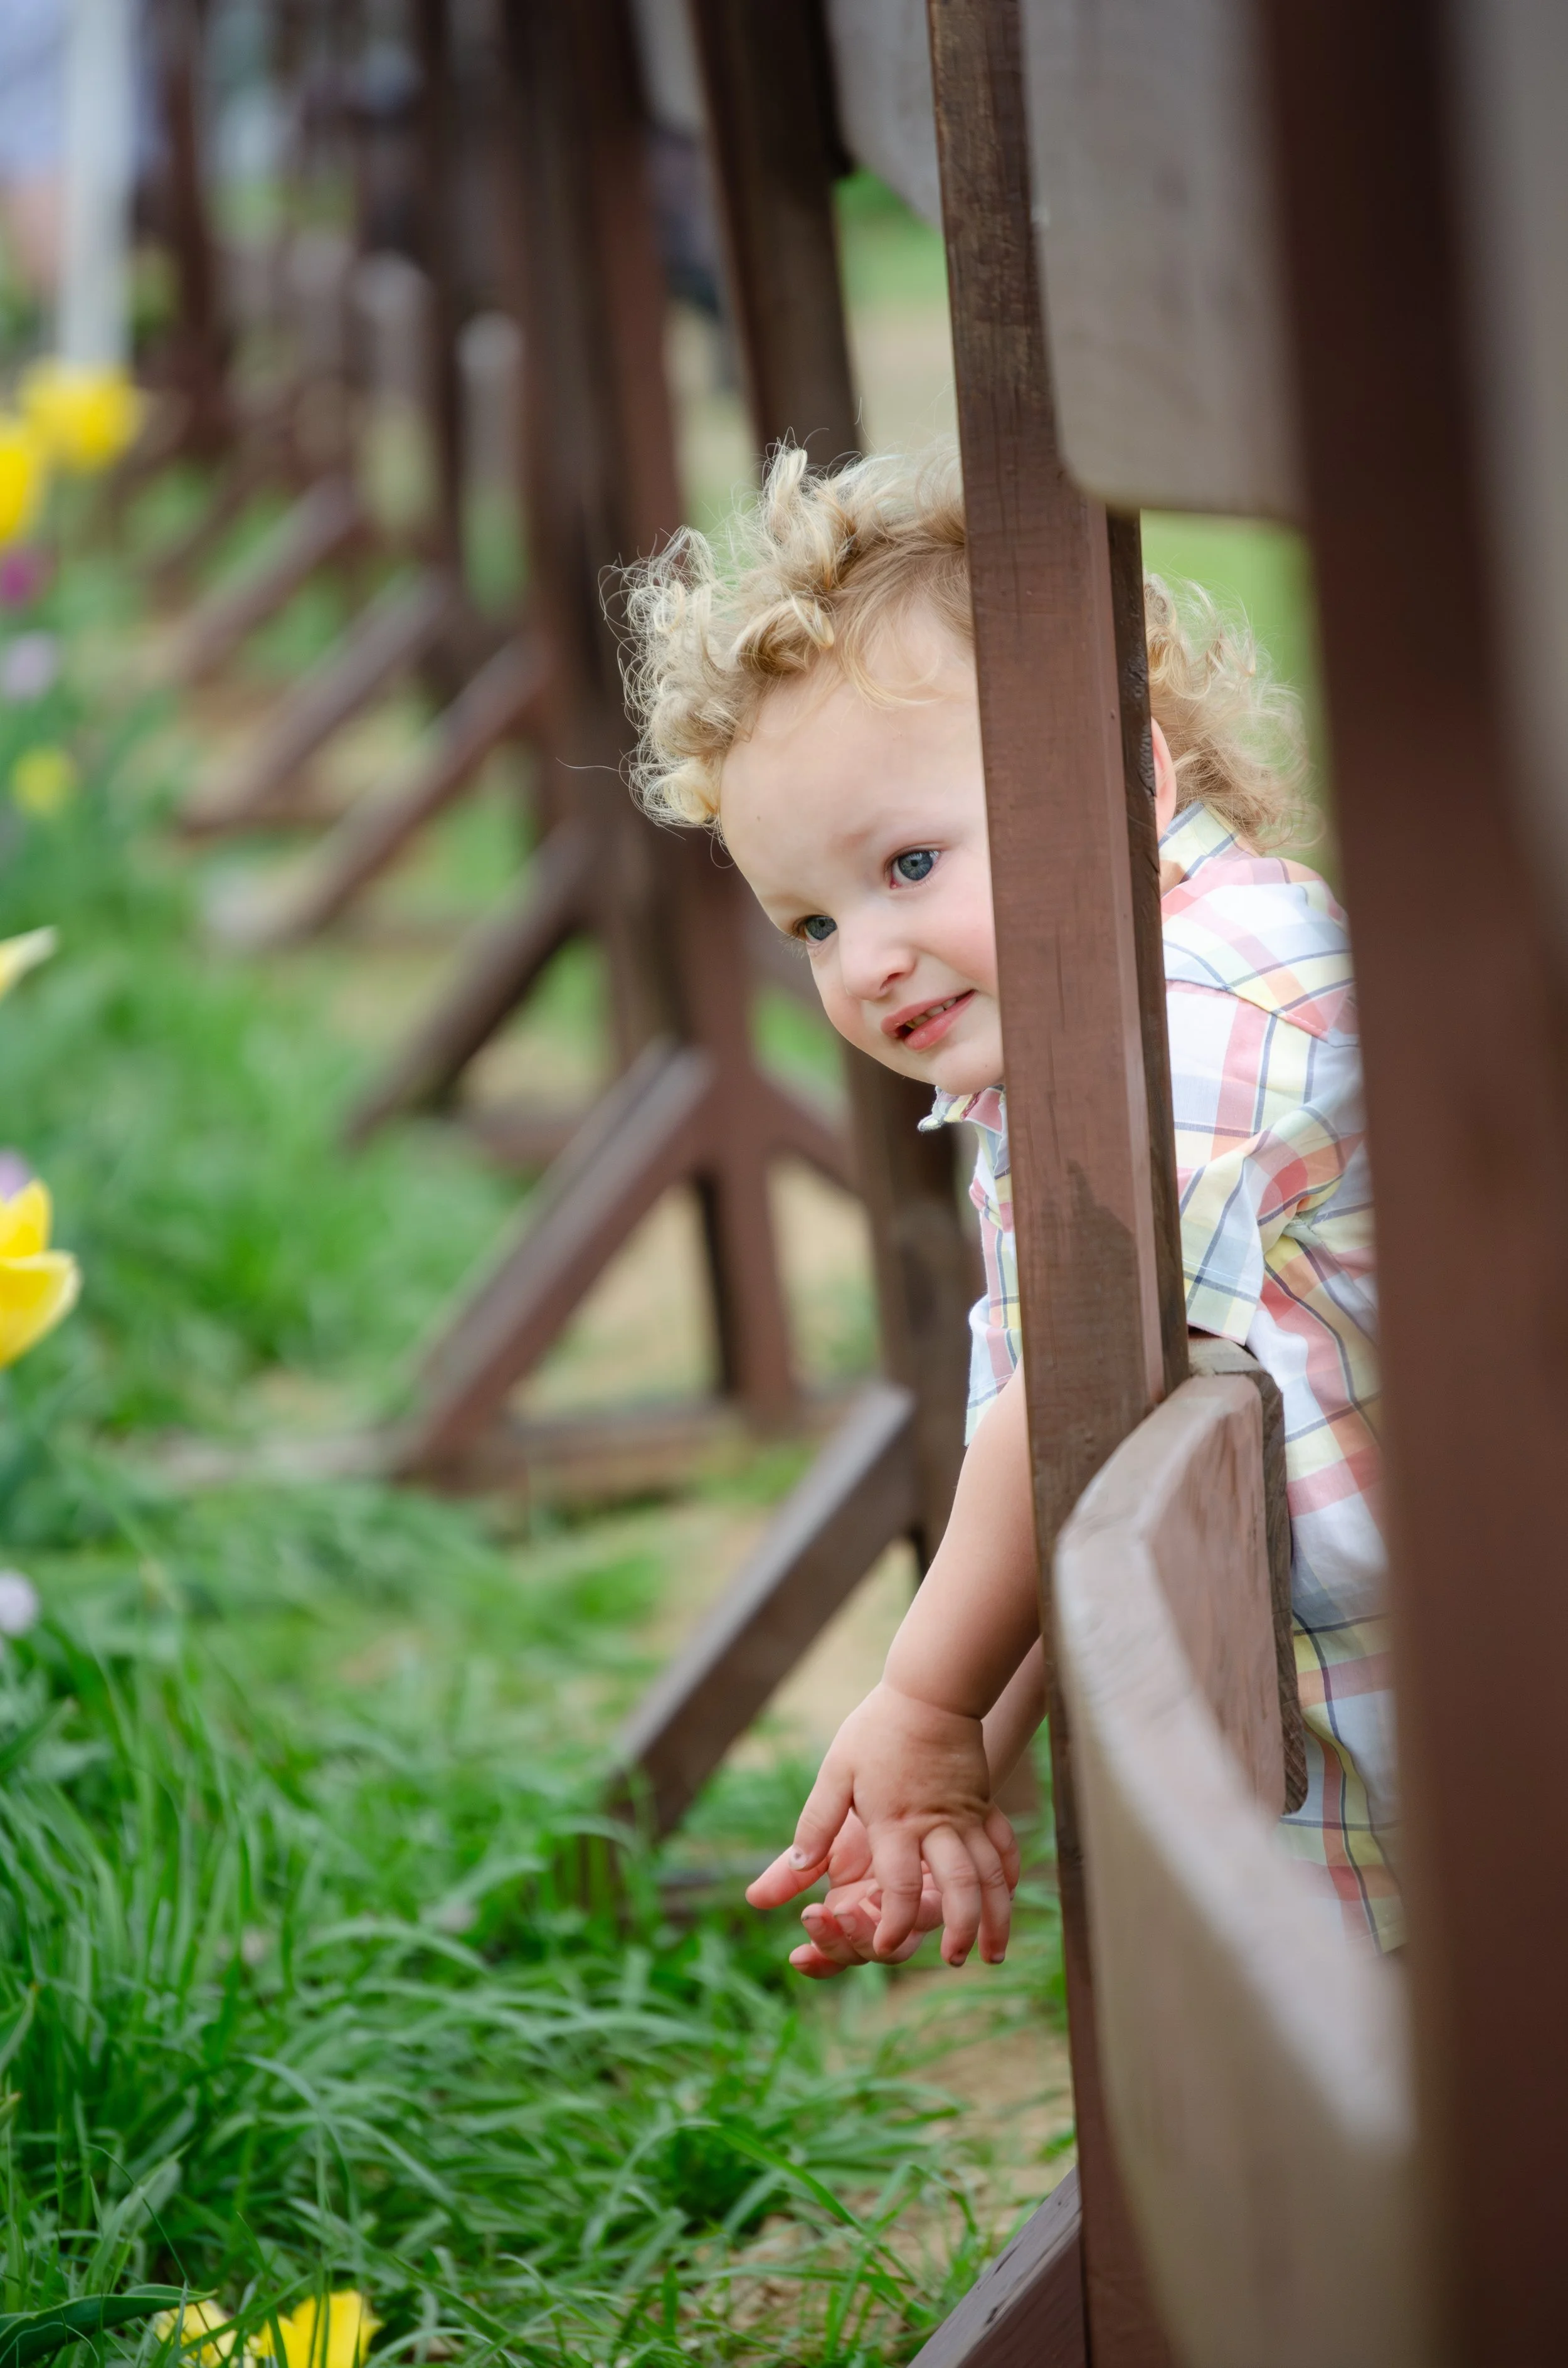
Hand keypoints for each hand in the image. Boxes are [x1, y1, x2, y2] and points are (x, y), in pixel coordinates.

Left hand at [749, 1683, 1019, 1966]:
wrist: (930, 1691)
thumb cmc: (877, 1731)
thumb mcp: (836, 1772)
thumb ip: (816, 1823)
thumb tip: (796, 1868)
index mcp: (895, 1822)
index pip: (898, 1885)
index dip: (892, 1922)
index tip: (886, 1947)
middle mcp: (936, 1825)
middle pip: (958, 1886)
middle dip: (961, 1928)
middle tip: (956, 1959)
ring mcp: (966, 1815)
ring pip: (989, 1874)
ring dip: (995, 1914)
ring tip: (994, 1951)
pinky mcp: (983, 1802)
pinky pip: (1003, 1843)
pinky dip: (1009, 1873)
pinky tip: (1008, 1895)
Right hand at [749, 1810, 942, 1977]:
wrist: (909, 1773)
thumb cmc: (863, 1805)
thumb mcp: (821, 1837)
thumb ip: (791, 1870)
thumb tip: (754, 1899)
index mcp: (849, 1909)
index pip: (833, 1952)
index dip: (818, 1961)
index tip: (797, 1956)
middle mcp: (882, 1915)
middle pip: (862, 1954)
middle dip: (838, 1943)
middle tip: (818, 1915)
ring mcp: (913, 1907)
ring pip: (897, 1946)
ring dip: (868, 1933)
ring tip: (848, 1908)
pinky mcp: (942, 1891)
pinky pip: (929, 1917)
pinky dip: (907, 1915)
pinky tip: (879, 1893)